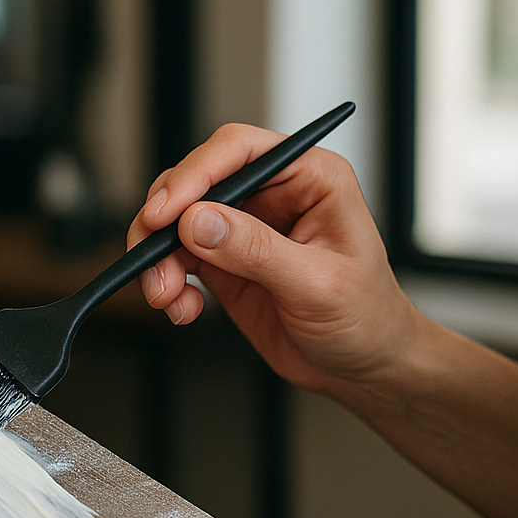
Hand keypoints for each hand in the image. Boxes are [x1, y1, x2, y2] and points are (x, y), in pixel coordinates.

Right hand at [127, 124, 425, 399]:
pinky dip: (165, 281)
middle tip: (152, 259)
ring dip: (157, 257)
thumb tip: (199, 222)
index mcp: (309, 177)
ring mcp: (242, 226)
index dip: (195, 175)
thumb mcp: (317, 284)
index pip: (239, 150)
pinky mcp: (221, 258)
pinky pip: (174, 256)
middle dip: (164, 223)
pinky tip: (183, 308)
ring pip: (175, 221)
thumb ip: (257, 251)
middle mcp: (272, 193)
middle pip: (195, 182)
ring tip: (166, 296)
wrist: (359, 367)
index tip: (165, 213)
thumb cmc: (365, 318)